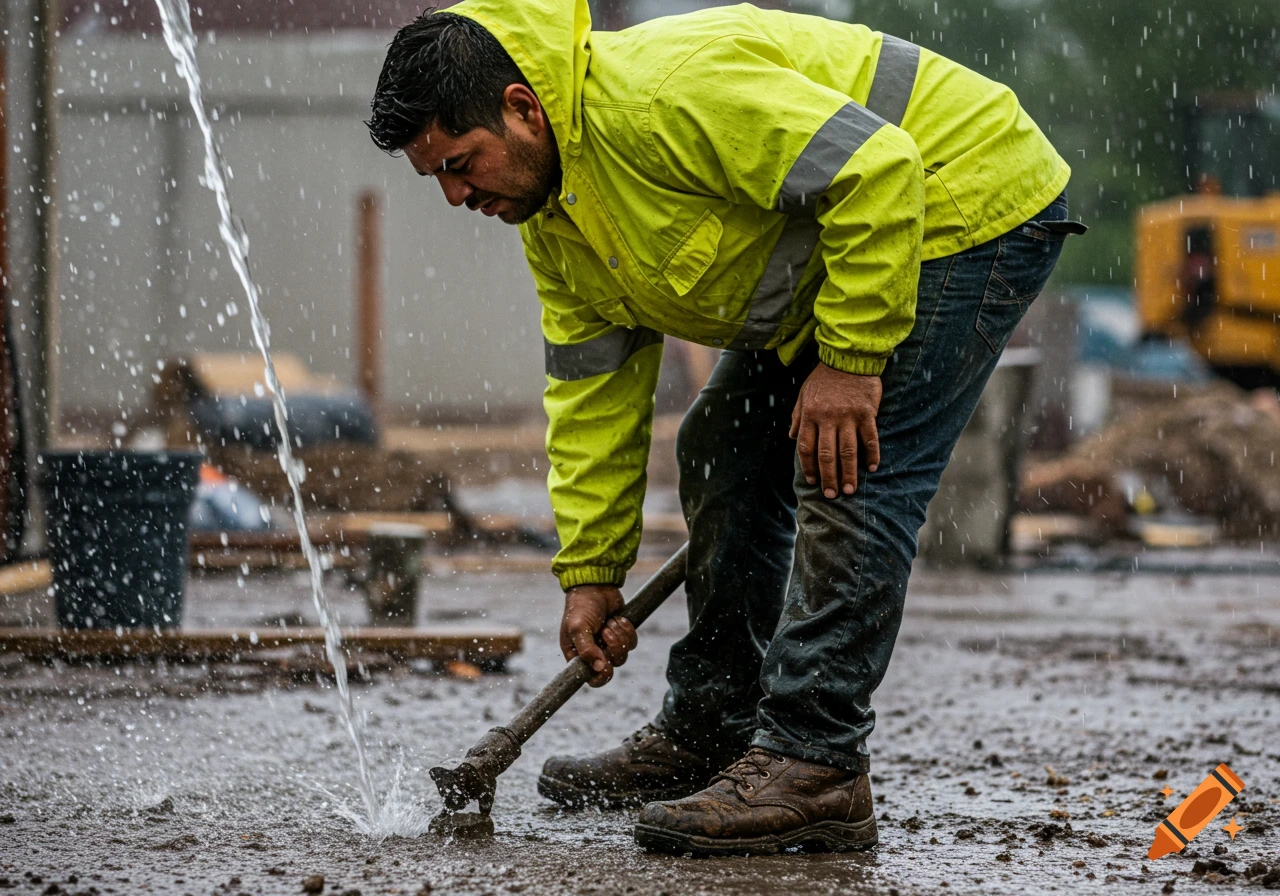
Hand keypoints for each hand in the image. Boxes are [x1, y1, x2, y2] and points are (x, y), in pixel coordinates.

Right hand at [559, 584, 636, 686]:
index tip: (605, 667)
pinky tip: (617, 618)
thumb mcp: (578, 628)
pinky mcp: (621, 634)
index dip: (600, 677)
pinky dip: (626, 629)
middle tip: (605, 630)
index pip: (590, 678)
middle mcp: (593, 652)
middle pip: (611, 666)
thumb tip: (599, 668)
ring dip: (619, 636)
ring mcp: (608, 644)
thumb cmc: (581, 606)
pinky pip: (631, 642)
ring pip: (623, 655)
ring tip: (609, 622)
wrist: (596, 585)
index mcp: (577, 655)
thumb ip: (587, 650)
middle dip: (612, 647)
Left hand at [789, 363, 881, 497]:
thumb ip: (797, 416)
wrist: (848, 357)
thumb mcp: (803, 394)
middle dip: (828, 478)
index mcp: (809, 414)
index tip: (812, 482)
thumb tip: (790, 437)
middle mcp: (827, 418)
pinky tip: (873, 468)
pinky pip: (870, 438)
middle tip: (832, 495)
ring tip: (850, 489)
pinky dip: (872, 454)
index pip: (805, 447)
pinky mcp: (866, 412)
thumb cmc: (824, 377)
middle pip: (826, 455)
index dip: (808, 467)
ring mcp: (847, 416)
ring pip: (847, 451)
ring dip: (849, 473)